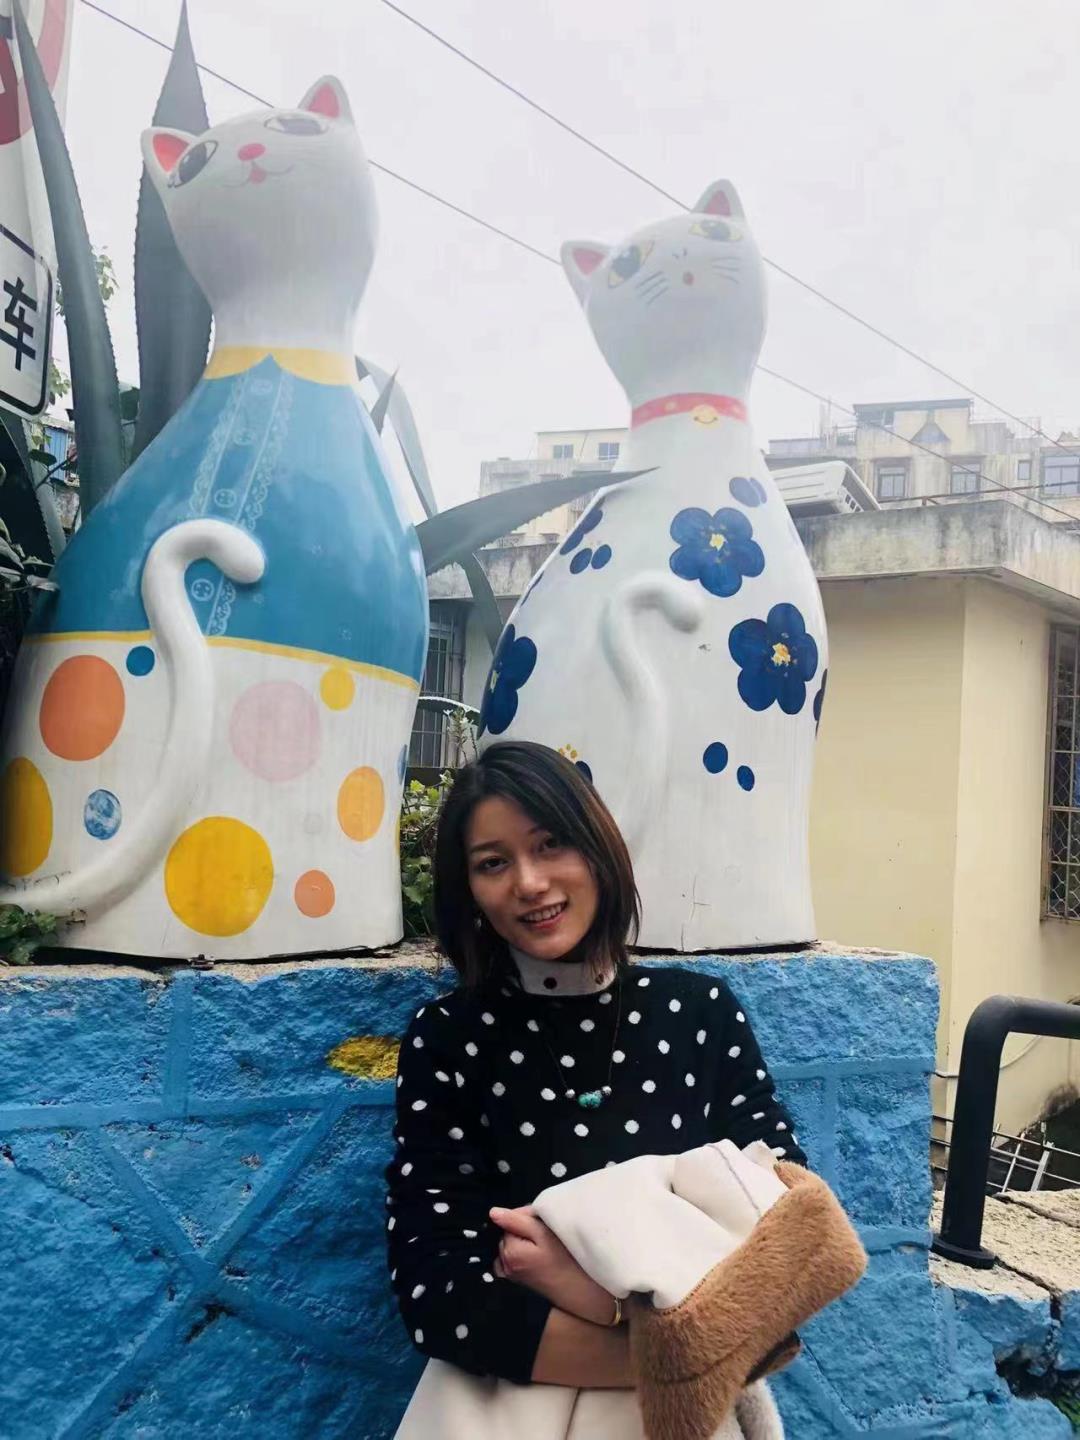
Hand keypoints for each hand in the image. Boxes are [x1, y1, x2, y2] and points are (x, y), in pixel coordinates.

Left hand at [490, 1205, 618, 1326]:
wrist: (575, 1289)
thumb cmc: (563, 1259)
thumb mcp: (542, 1233)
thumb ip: (517, 1221)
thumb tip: (492, 1212)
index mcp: (509, 1251)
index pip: (509, 1221)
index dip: (524, 1217)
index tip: (541, 1221)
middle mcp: (504, 1264)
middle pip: (508, 1233)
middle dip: (522, 1228)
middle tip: (544, 1230)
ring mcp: (509, 1274)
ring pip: (510, 1244)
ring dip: (522, 1239)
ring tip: (541, 1243)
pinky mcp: (516, 1279)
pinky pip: (511, 1257)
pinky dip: (520, 1251)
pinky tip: (534, 1254)